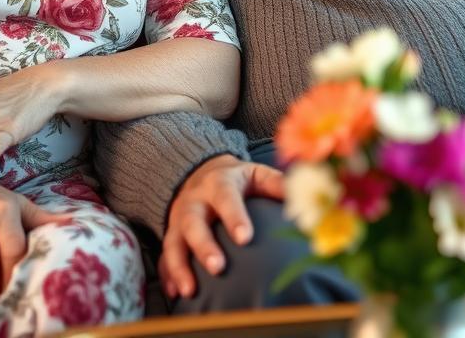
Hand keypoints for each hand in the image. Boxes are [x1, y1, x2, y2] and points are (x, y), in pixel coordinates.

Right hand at [158, 154, 283, 300]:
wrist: (201, 171)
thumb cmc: (236, 179)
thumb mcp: (256, 173)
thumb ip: (277, 184)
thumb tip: (300, 198)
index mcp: (219, 182)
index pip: (226, 197)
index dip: (234, 216)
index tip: (245, 238)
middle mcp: (195, 200)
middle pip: (194, 221)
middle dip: (204, 245)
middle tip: (218, 267)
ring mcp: (179, 219)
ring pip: (174, 241)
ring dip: (180, 266)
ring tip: (190, 289)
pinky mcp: (172, 234)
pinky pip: (164, 256)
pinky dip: (167, 274)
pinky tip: (174, 293)